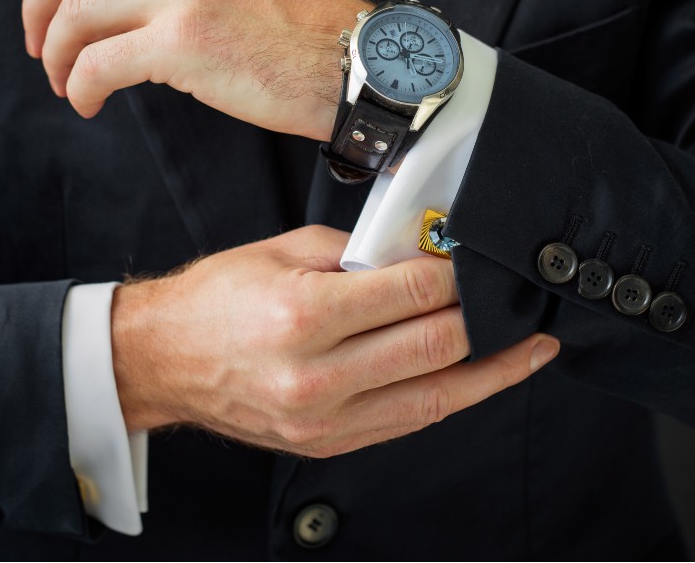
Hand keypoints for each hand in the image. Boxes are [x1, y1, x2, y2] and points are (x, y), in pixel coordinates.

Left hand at [21, 0, 369, 140]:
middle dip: (37, 3)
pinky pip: (99, 62)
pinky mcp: (185, 42)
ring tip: (65, 83)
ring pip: (76, 12)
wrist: (358, 67)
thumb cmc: (307, 35)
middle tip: (38, 44)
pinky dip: (80, 86)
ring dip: (56, 53)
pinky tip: (89, 103)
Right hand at [110, 225, 559, 457]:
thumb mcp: (282, 251)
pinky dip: (450, 397)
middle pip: (434, 346)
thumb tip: (418, 253)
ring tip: (531, 348)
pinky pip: (409, 421)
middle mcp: (318, 375)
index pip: (410, 294)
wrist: (163, 360)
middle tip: (507, 293)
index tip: (471, 258)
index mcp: (304, 316)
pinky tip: (478, 378)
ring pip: (435, 394)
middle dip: (479, 315)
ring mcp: (325, 418)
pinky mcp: (329, 442)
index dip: (452, 274)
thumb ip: (355, 252)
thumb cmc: (215, 299)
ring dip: (491, 369)